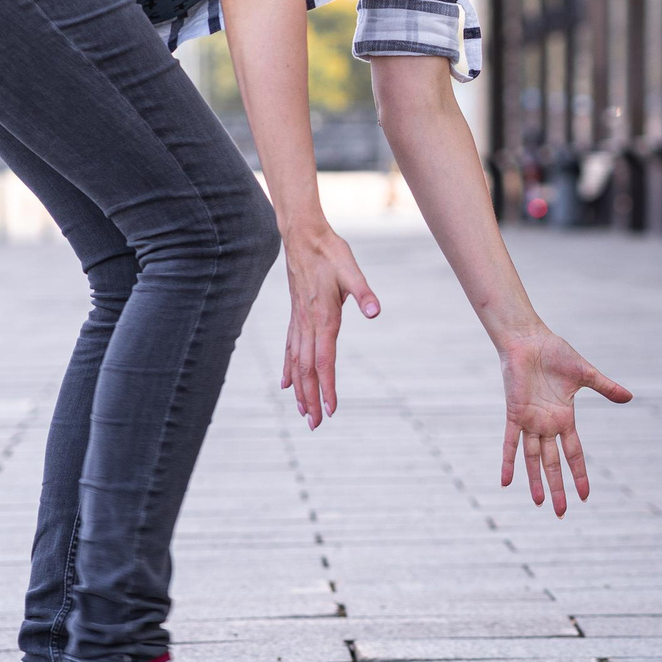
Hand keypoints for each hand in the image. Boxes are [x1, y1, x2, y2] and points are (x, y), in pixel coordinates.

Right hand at [281, 221, 379, 427]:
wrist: (303, 235)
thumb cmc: (330, 251)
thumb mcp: (352, 269)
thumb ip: (363, 292)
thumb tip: (375, 311)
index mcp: (323, 317)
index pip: (324, 361)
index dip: (327, 387)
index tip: (331, 409)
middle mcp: (307, 324)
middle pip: (307, 370)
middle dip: (311, 399)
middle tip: (316, 425)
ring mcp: (298, 321)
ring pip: (296, 363)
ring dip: (299, 390)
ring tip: (303, 413)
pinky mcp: (295, 316)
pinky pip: (290, 349)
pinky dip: (289, 369)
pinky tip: (286, 384)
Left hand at [497, 331, 632, 514]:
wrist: (528, 340)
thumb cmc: (555, 353)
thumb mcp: (585, 374)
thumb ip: (605, 388)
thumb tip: (630, 398)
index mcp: (564, 418)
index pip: (574, 453)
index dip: (579, 474)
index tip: (585, 496)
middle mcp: (547, 425)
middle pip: (553, 463)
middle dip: (558, 488)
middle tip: (561, 513)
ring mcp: (530, 421)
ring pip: (533, 459)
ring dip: (536, 481)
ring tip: (540, 503)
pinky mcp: (515, 414)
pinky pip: (510, 443)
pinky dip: (508, 462)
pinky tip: (506, 482)